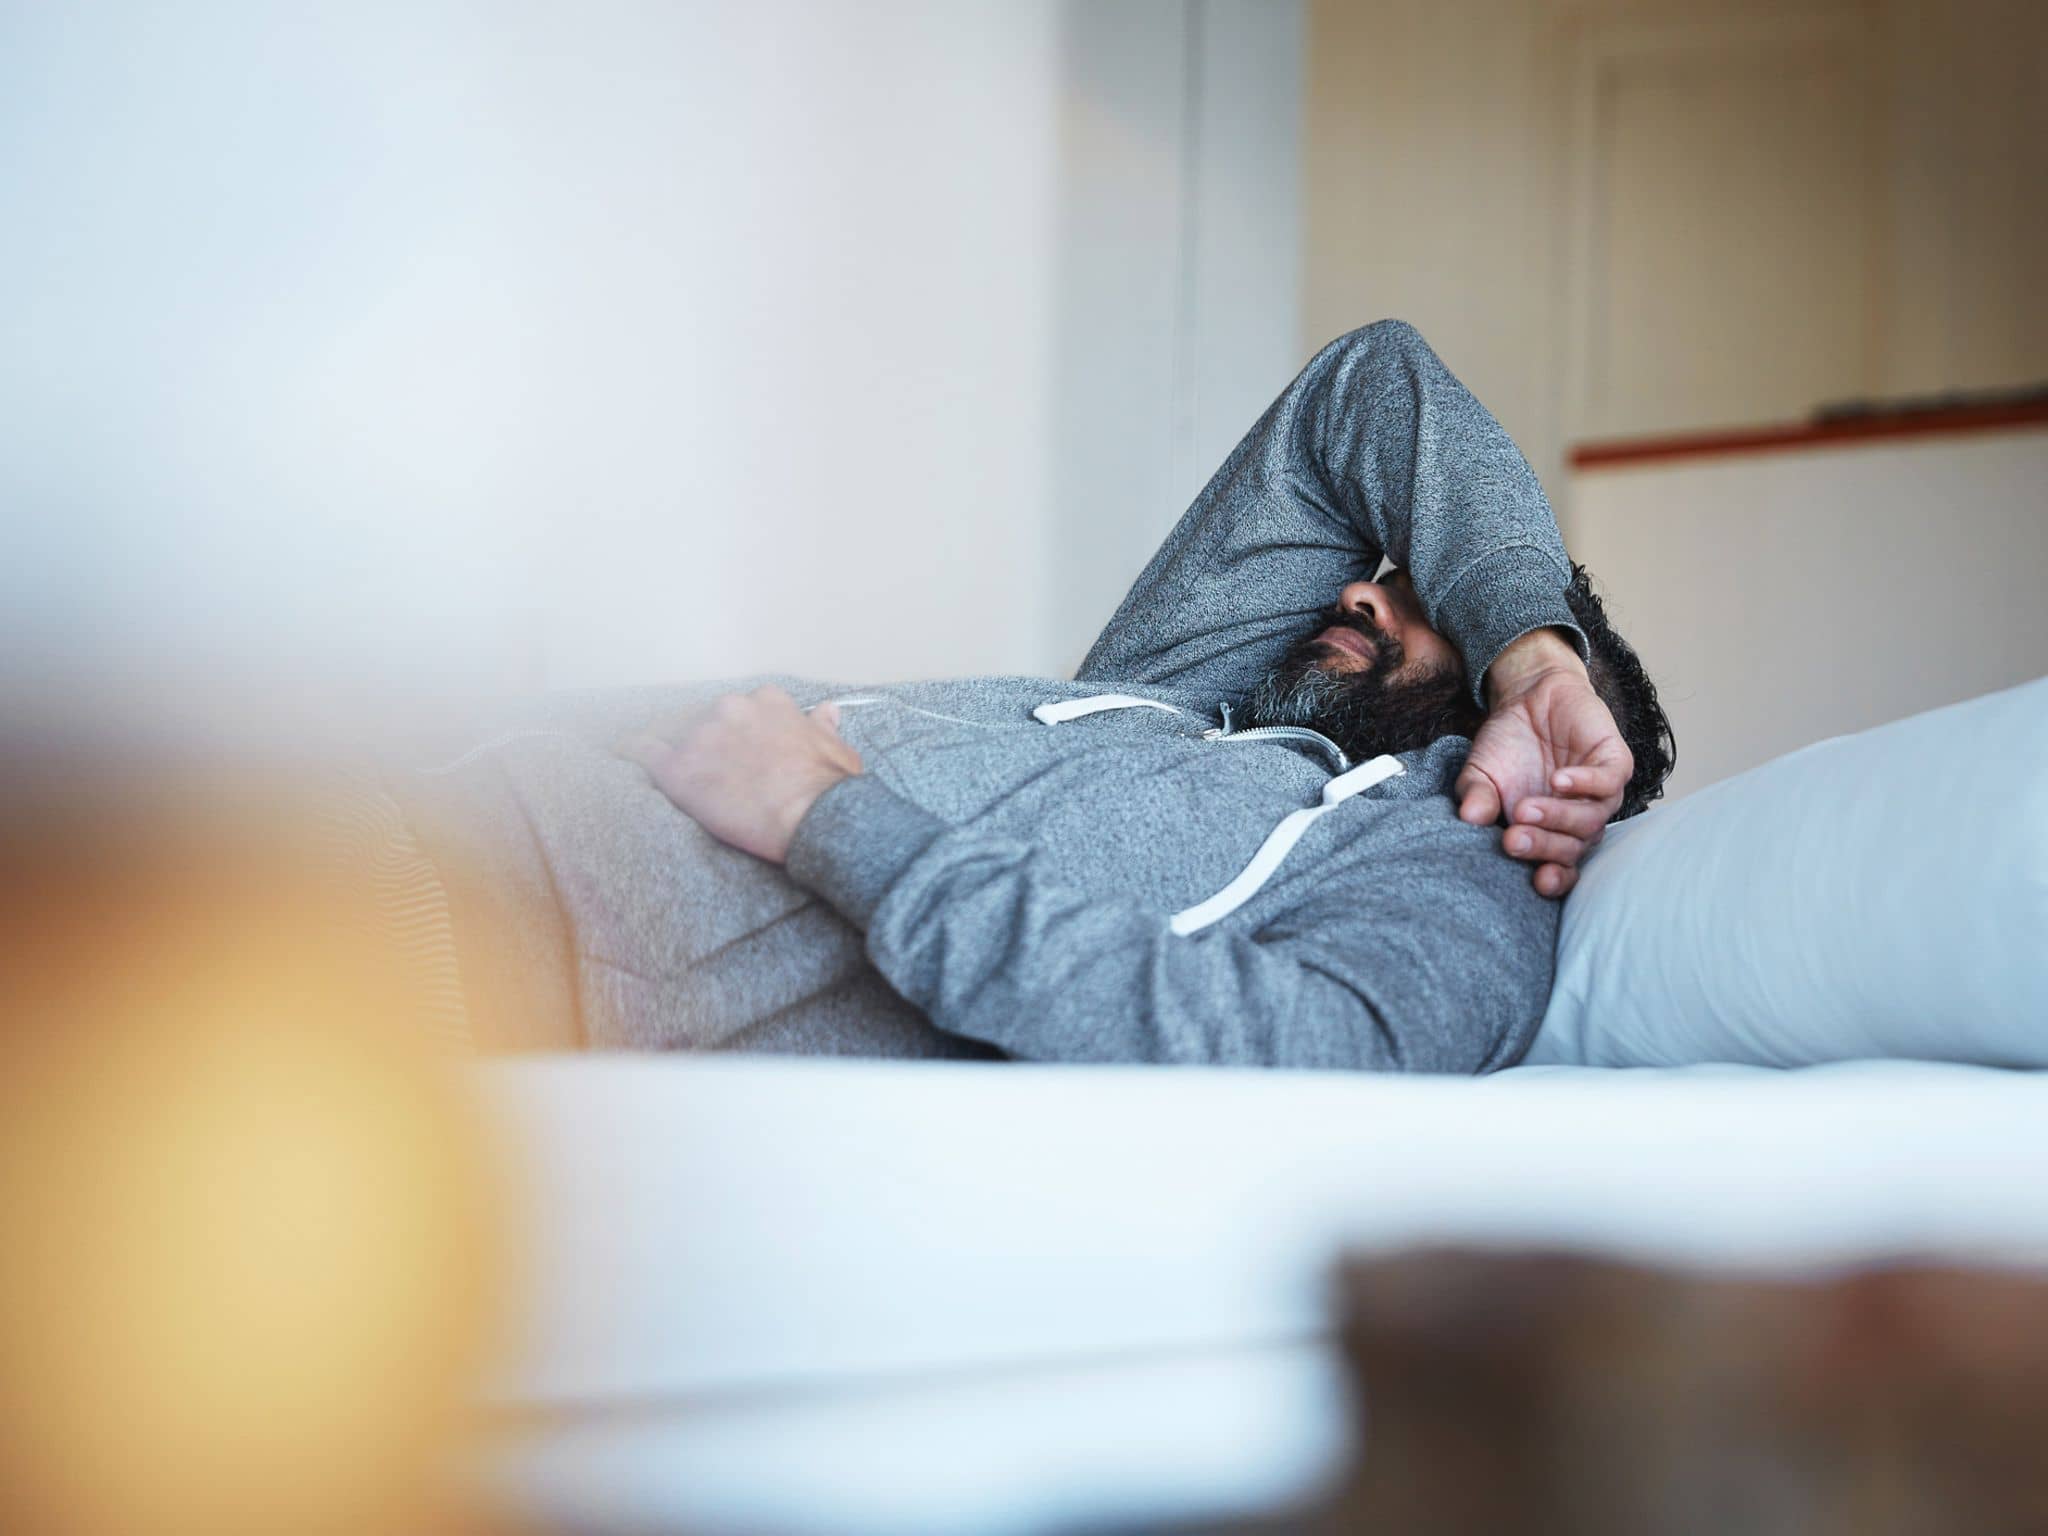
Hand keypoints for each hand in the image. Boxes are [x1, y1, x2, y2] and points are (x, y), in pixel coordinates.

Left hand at [619, 686, 862, 864]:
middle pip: (706, 718)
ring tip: (675, 768)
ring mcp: (702, 736)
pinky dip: (631, 749)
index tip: (739, 744)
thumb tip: (826, 712)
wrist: (813, 817)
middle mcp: (731, 709)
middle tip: (715, 766)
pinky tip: (620, 751)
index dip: (739, 728)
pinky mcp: (680, 769)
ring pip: (676, 734)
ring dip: (677, 749)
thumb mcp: (838, 749)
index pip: (743, 708)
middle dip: (708, 739)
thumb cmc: (829, 789)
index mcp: (768, 702)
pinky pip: (644, 751)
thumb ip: (823, 726)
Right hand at [1456, 630, 1631, 898]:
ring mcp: (1599, 794)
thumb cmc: (1506, 744)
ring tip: (1525, 809)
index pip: (1561, 869)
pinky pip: (1608, 782)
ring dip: (1558, 818)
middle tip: (1513, 841)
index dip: (1554, 880)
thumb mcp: (1480, 772)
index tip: (1536, 882)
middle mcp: (1578, 821)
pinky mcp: (1614, 763)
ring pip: (1592, 819)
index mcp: (1550, 834)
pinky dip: (1585, 784)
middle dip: (1544, 848)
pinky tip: (1558, 780)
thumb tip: (1469, 818)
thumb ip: (1476, 796)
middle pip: (1573, 849)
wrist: (1530, 696)